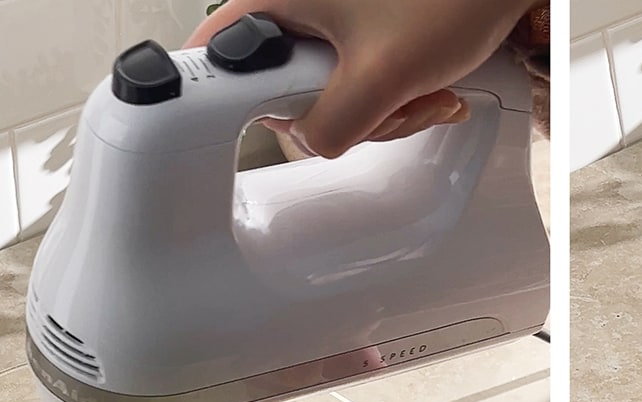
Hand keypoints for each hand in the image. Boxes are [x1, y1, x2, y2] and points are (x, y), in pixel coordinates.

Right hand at [187, 0, 533, 157]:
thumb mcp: (383, 76)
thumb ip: (330, 124)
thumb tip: (308, 146)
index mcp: (277, 0)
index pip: (214, 60)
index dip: (235, 105)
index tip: (263, 130)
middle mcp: (293, 7)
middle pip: (281, 92)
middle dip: (340, 118)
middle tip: (382, 108)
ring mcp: (326, 24)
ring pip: (327, 99)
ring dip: (380, 116)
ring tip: (420, 95)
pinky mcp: (356, 39)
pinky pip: (357, 90)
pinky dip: (394, 103)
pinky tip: (428, 93)